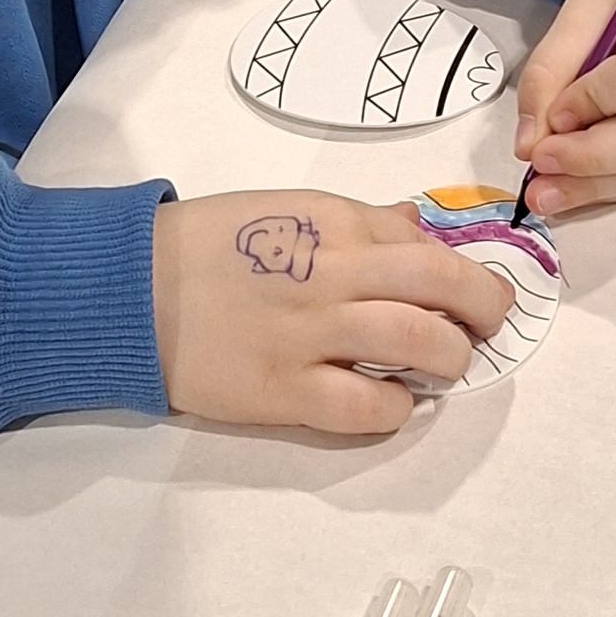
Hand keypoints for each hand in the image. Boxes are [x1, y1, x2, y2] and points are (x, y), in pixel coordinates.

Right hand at [151, 191, 513, 438]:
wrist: (129, 290)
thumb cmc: (206, 247)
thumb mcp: (284, 208)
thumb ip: (355, 221)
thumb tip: (417, 226)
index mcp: (332, 221)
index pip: (424, 240)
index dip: (464, 268)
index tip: (470, 289)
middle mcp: (331, 271)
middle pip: (442, 282)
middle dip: (484, 306)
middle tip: (486, 325)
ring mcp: (309, 333)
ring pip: (417, 342)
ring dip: (450, 357)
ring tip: (444, 365)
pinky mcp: (284, 389)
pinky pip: (365, 406)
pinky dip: (395, 407)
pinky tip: (392, 402)